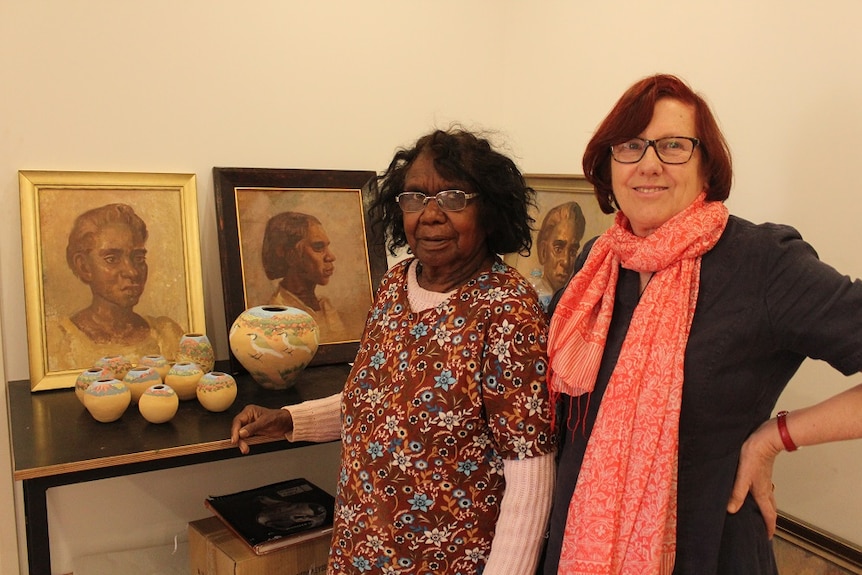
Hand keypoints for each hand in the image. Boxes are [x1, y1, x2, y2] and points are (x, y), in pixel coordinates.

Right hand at [230, 404, 293, 454]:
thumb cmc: (278, 418)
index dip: (235, 431)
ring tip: (245, 449)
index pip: (238, 421)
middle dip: (238, 439)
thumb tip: (242, 432)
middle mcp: (248, 418)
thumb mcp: (265, 422)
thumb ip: (253, 427)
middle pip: (237, 429)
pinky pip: (245, 439)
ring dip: (242, 443)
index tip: (235, 439)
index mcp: (249, 411)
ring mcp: (249, 426)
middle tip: (242, 446)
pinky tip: (246, 448)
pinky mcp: (252, 433)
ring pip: (240, 435)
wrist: (286, 423)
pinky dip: (245, 444)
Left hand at [726, 418, 782, 537]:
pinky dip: (761, 494)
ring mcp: (765, 479)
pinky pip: (764, 487)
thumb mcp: (743, 476)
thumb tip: (732, 510)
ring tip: (759, 512)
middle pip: (770, 507)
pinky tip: (753, 489)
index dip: (769, 527)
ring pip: (768, 497)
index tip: (768, 537)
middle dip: (768, 519)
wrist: (766, 437)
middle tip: (765, 528)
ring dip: (765, 506)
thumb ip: (737, 493)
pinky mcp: (762, 470)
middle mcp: (766, 487)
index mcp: (762, 492)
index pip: (769, 514)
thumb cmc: (755, 455)